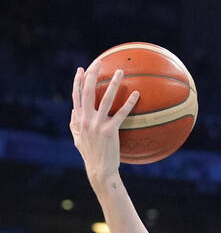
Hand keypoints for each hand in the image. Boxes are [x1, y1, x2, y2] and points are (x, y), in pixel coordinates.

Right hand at [70, 66, 139, 183]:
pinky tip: (136, 94)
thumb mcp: (77, 139)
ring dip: (113, 83)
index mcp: (78, 119)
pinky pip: (121, 113)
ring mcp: (97, 124)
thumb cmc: (91, 155)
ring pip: (105, 98)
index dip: (77, 81)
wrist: (99, 169)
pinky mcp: (110, 130)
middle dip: (92, 75)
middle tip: (99, 62)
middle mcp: (86, 119)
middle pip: (87, 92)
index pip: (76, 96)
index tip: (81, 69)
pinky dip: (129, 102)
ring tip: (120, 72)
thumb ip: (74, 124)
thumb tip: (73, 111)